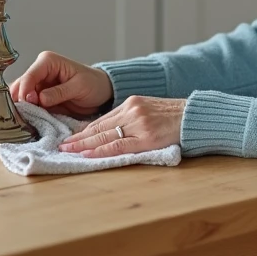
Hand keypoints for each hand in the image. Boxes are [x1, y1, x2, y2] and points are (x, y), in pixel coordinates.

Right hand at [8, 51, 113, 117]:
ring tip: (25, 120)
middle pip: (20, 86)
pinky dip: (27, 114)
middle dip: (20, 101)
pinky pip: (28, 107)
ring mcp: (37, 86)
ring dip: (21, 109)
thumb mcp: (79, 87)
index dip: (26, 90)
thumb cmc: (93, 84)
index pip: (29, 75)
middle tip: (23, 115)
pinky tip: (28, 122)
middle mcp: (39, 72)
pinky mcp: (39, 99)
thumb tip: (40, 98)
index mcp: (48, 62)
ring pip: (20, 98)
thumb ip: (59, 92)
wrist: (101, 93)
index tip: (29, 103)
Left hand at [59, 96, 185, 158]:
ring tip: (68, 150)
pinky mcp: (146, 137)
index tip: (71, 137)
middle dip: (78, 137)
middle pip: (99, 126)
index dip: (85, 129)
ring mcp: (138, 123)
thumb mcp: (148, 109)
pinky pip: (118, 145)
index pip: (102, 118)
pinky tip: (88, 153)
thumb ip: (130, 117)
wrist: (194, 116)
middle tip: (62, 145)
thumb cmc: (173, 116)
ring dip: (84, 144)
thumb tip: (109, 131)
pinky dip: (100, 150)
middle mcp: (132, 110)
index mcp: (132, 102)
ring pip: (104, 135)